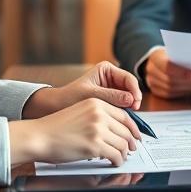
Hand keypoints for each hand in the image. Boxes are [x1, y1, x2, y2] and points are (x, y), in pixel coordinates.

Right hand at [9, 98, 141, 165]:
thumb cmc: (56, 128)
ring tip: (122, 157)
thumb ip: (98, 117)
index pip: (124, 116)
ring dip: (125, 153)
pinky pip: (116, 155)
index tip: (136, 135)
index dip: (133, 128)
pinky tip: (115, 162)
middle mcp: (99, 114)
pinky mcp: (95, 145)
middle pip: (126, 130)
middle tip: (132, 149)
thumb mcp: (80, 112)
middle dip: (131, 142)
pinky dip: (118, 160)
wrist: (40, 136)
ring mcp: (98, 129)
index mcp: (97, 103)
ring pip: (123, 143)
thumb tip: (116, 129)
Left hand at [22, 61, 141, 118]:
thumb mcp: (91, 95)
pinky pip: (121, 106)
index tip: (135, 102)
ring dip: (129, 108)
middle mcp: (111, 78)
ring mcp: (111, 90)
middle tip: (134, 111)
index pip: (128, 78)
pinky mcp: (109, 102)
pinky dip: (123, 113)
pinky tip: (122, 121)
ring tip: (129, 119)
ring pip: (127, 98)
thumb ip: (112, 96)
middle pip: (130, 88)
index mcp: (106, 70)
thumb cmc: (69, 97)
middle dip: (134, 100)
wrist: (56, 107)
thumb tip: (131, 99)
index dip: (135, 90)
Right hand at [145, 48, 190, 98]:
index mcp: (155, 57)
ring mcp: (151, 81)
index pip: (168, 67)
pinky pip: (170, 95)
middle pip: (170, 80)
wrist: (157, 58)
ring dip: (188, 88)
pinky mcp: (155, 90)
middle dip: (189, 83)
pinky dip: (183, 93)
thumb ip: (183, 55)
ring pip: (171, 89)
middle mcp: (151, 70)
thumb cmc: (169, 53)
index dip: (182, 73)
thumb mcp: (174, 49)